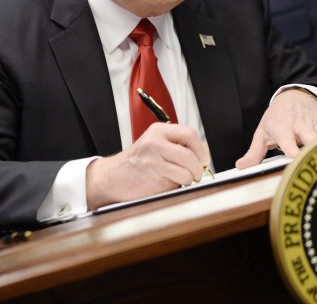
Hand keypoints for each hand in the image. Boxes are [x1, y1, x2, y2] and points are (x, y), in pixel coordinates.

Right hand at [86, 123, 210, 208]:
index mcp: (158, 131)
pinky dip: (179, 185)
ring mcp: (153, 160)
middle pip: (190, 154)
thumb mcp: (156, 144)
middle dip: (198, 167)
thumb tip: (203, 154)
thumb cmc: (137, 162)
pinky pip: (177, 182)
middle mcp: (155, 142)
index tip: (204, 158)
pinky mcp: (153, 177)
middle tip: (197, 173)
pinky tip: (169, 182)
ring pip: (186, 170)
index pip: (189, 134)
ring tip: (183, 179)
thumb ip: (177, 145)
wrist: (113, 176)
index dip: (201, 149)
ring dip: (189, 178)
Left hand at [236, 88, 316, 168]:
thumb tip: (241, 168)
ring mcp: (314, 123)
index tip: (295, 157)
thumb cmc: (276, 119)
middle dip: (314, 148)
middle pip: (309, 137)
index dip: (292, 148)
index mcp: (282, 128)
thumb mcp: (262, 132)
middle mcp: (299, 125)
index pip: (287, 139)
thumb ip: (254, 152)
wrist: (294, 97)